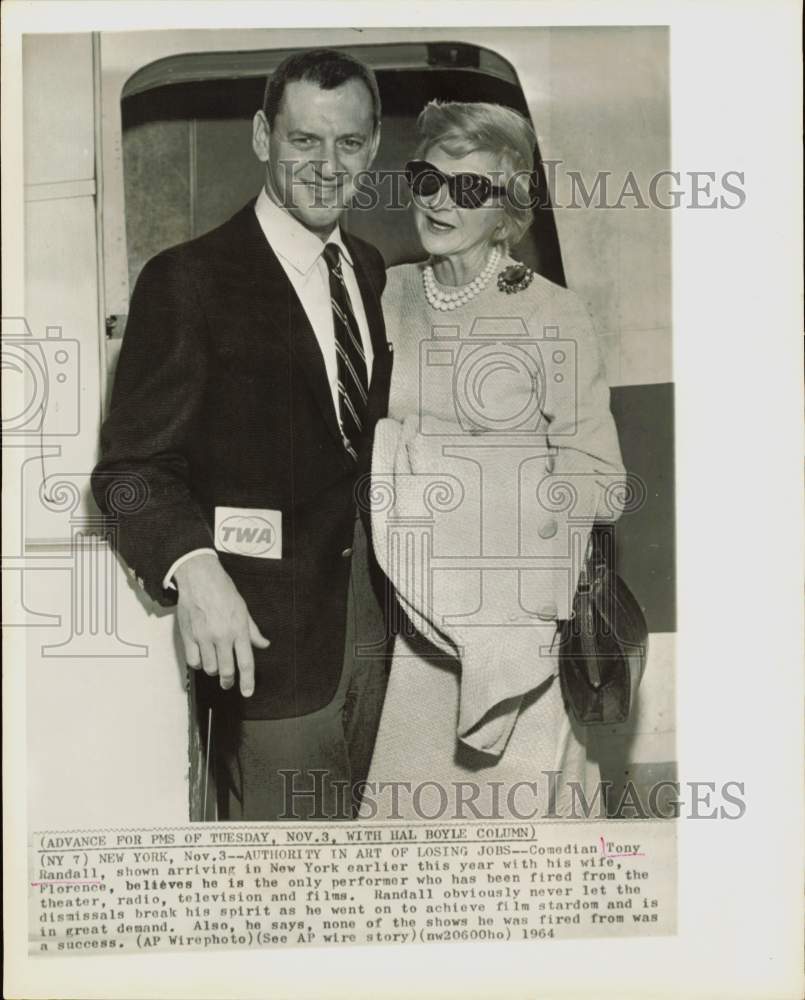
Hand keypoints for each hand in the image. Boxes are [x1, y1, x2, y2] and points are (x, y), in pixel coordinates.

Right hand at [174, 554, 269, 696]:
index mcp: (239, 629)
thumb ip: (253, 631)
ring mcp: (204, 637)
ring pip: (209, 668)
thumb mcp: (244, 609)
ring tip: (215, 665)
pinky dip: (198, 663)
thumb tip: (263, 644)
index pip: (245, 662)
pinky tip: (202, 657)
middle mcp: (222, 635)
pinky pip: (193, 660)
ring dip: (213, 671)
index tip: (247, 692)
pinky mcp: (189, 636)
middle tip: (228, 683)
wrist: (199, 578)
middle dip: (228, 682)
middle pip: (226, 670)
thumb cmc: (223, 590)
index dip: (247, 681)